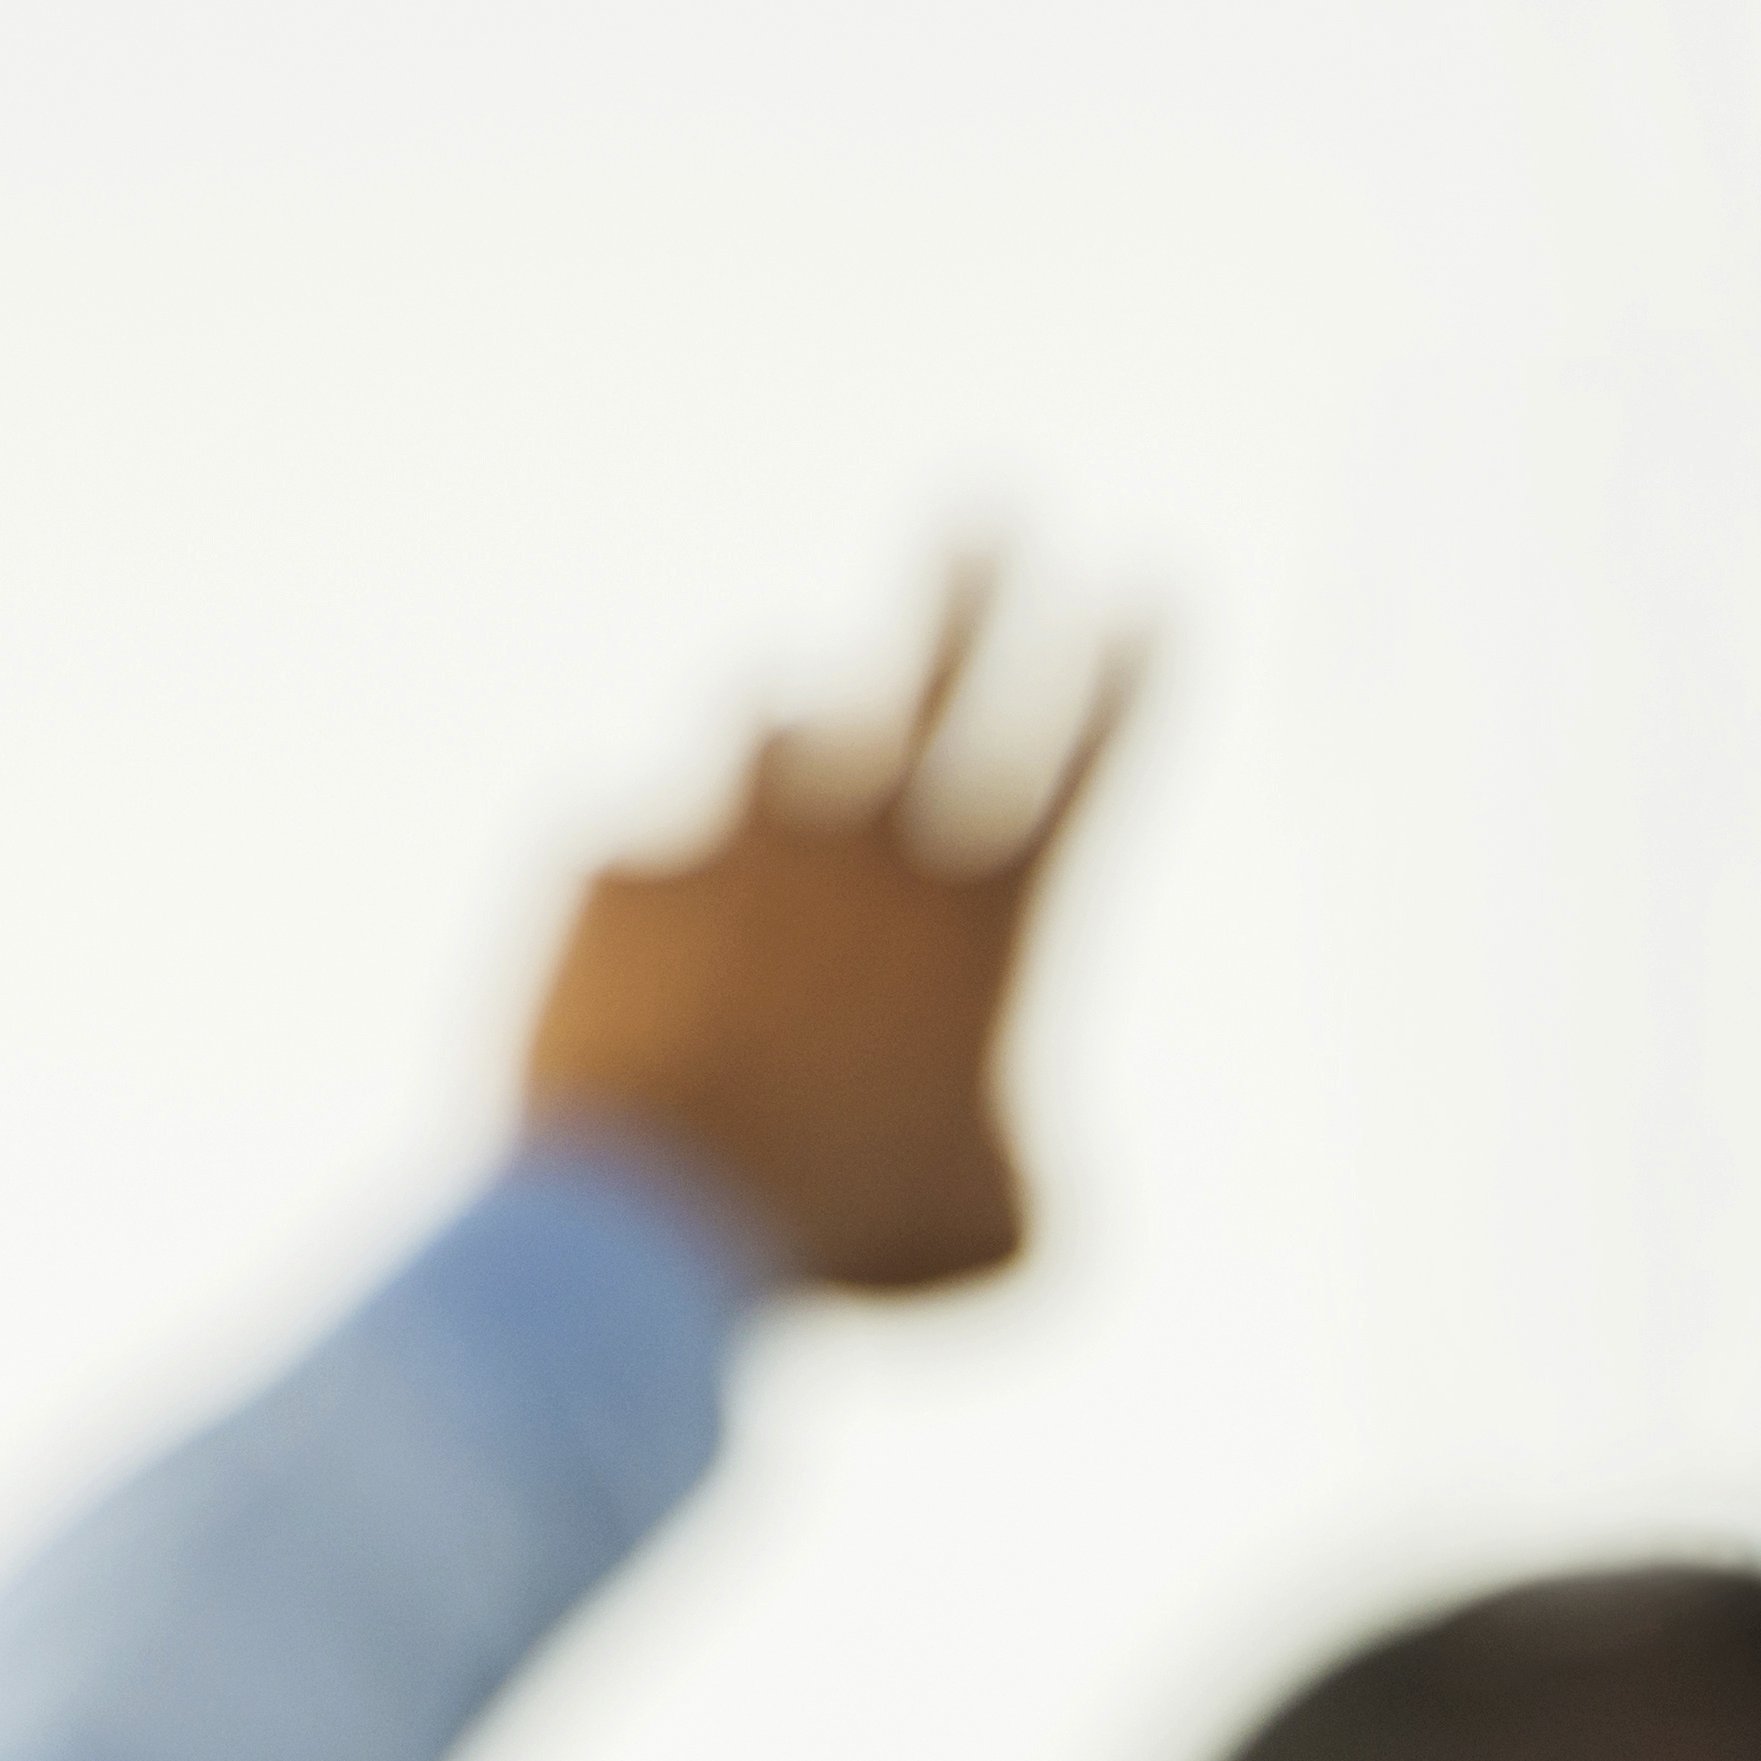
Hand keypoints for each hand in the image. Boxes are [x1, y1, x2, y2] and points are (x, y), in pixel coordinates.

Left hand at [523, 558, 1140, 1295]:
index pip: (1082, 767)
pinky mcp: (610, 876)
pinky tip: (633, 965)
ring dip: (787, 718)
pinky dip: (644, 897)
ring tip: (791, 714)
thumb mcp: (994, 1242)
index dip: (1127, 680)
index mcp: (978, 924)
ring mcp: (727, 846)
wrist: (645, 1226)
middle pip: (931, 674)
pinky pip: (630, 853)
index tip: (1149, 593)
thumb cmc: (845, 1245)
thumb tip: (1013, 1168)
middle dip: (970, 590)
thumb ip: (1025, 1178)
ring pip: (766, 720)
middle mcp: (860, 849)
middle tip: (984, 514)